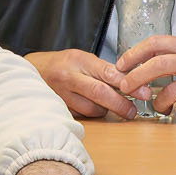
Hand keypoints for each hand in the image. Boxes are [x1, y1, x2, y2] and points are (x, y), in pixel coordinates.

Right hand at [26, 49, 142, 120]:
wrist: (32, 72)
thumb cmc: (62, 64)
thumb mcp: (83, 58)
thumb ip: (105, 70)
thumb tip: (132, 82)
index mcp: (78, 60)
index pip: (107, 73)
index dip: (128, 84)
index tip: (143, 92)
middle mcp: (68, 78)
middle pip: (99, 93)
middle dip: (120, 104)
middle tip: (133, 111)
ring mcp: (61, 95)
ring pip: (92, 108)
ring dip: (106, 109)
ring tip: (110, 104)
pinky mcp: (59, 109)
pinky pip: (82, 115)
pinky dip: (92, 113)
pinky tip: (93, 106)